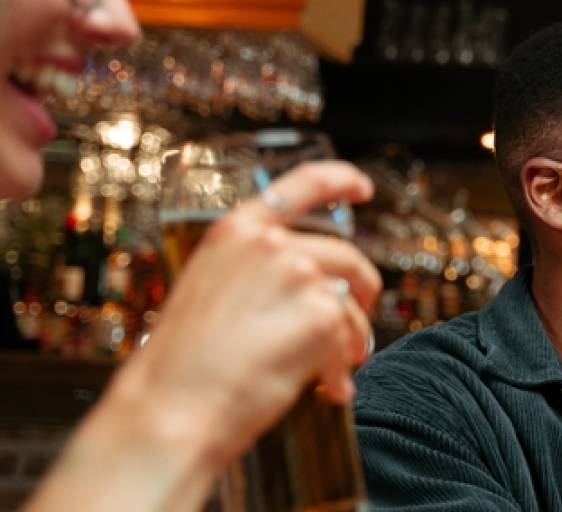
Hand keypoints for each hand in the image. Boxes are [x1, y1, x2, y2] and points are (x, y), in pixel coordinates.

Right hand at [117, 160, 379, 470]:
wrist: (171, 409)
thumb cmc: (181, 364)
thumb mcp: (207, 291)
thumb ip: (255, 273)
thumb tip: (308, 285)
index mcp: (236, 232)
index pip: (302, 184)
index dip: (341, 180)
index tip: (362, 189)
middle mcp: (269, 245)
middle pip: (346, 255)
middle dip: (361, 290)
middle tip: (357, 326)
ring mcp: (298, 275)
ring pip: (353, 300)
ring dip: (354, 336)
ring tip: (340, 367)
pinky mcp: (321, 314)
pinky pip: (350, 340)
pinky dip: (342, 367)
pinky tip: (329, 388)